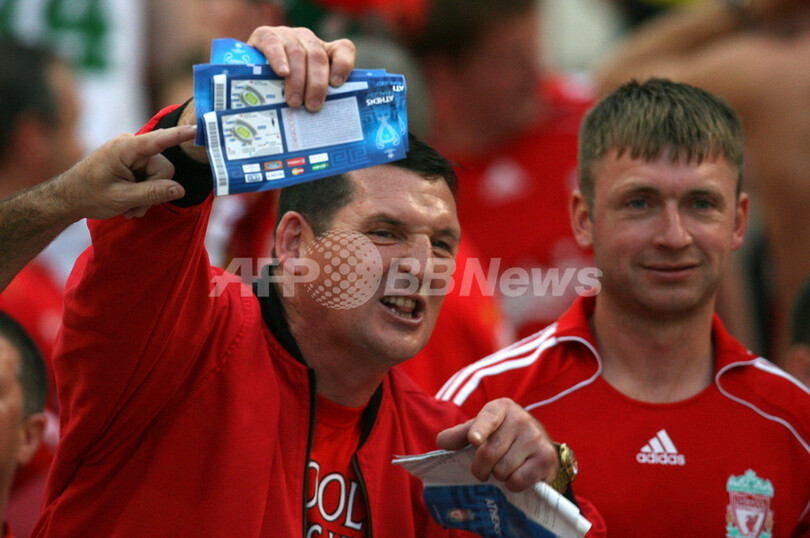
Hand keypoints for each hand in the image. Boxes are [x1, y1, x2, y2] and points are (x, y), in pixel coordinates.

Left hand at [54, 125, 196, 219]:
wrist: (68, 198)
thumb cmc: (89, 196)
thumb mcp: (122, 198)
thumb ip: (153, 193)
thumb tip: (180, 189)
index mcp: (126, 149)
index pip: (159, 140)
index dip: (179, 135)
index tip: (197, 128)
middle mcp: (131, 146)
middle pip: (163, 168)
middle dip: (154, 191)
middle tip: (136, 209)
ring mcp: (132, 153)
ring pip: (159, 175)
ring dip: (148, 195)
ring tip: (130, 208)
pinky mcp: (133, 160)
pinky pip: (151, 175)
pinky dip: (143, 192)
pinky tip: (130, 203)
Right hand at [247, 25, 355, 110]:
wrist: (248, 73)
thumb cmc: (282, 88)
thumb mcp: (303, 91)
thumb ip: (317, 100)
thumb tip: (330, 135)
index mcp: (323, 51)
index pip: (343, 49)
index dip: (344, 65)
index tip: (337, 84)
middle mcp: (307, 40)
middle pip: (318, 56)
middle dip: (317, 83)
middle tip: (313, 106)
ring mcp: (287, 36)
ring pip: (298, 53)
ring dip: (298, 80)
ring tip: (295, 102)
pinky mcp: (265, 36)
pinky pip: (274, 44)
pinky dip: (279, 59)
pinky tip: (282, 73)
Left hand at [436, 398, 558, 491]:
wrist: (539, 445)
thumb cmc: (503, 436)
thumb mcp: (482, 430)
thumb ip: (460, 435)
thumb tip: (441, 441)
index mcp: (501, 408)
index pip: (488, 417)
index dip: (480, 429)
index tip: (474, 440)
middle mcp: (521, 418)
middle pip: (489, 453)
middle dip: (481, 468)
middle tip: (484, 469)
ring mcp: (536, 437)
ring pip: (503, 469)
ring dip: (498, 476)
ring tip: (505, 468)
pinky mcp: (546, 458)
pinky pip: (518, 481)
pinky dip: (513, 485)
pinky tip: (518, 474)